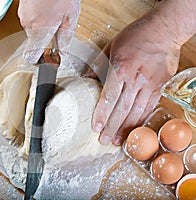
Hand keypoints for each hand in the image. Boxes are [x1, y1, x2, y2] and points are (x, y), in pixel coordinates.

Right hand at [18, 0, 79, 63]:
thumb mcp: (71, 14)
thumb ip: (66, 35)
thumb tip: (64, 49)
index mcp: (39, 30)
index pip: (30, 56)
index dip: (37, 60)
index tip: (45, 59)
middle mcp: (28, 24)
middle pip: (35, 39)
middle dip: (46, 35)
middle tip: (59, 25)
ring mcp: (23, 14)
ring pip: (33, 27)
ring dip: (44, 22)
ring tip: (55, 10)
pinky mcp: (22, 5)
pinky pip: (31, 15)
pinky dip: (39, 13)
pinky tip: (49, 4)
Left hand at [91, 16, 180, 145]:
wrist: (163, 30)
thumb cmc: (135, 36)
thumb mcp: (111, 46)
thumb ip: (98, 66)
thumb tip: (86, 80)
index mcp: (120, 67)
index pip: (109, 96)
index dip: (102, 114)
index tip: (95, 127)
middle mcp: (135, 78)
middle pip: (122, 108)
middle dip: (112, 127)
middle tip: (104, 141)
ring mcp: (149, 84)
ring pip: (136, 111)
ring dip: (126, 128)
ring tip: (117, 141)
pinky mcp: (160, 87)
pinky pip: (149, 107)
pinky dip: (140, 120)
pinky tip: (134, 129)